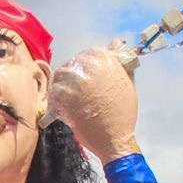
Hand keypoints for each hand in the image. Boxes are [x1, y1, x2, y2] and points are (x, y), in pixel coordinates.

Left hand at [47, 44, 139, 163]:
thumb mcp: (128, 84)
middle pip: (72, 63)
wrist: (115, 139)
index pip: (90, 53)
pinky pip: (54, 90)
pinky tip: (60, 105)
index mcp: (109, 62)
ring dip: (61, 84)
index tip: (84, 75)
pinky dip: (54, 97)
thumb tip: (116, 42)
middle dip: (71, 74)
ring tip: (66, 96)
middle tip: (73, 88)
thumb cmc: (123, 114)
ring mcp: (78, 83)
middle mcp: (93, 69)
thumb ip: (121, 63)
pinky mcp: (67, 98)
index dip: (84, 64)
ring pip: (61, 75)